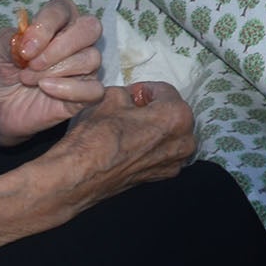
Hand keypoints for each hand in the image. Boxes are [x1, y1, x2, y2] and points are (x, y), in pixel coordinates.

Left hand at [0, 0, 104, 143]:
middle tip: (32, 63)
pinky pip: (95, 89)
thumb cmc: (2, 69)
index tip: (25, 49)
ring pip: (91, 59)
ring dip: (56, 70)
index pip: (64, 9)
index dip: (46, 25)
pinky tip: (46, 89)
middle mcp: (77, 41)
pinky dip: (70, 89)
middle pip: (90, 28)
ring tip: (29, 79)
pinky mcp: (85, 94)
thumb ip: (13, 38)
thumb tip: (29, 41)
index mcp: (58, 22)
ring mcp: (84, 68)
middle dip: (60, 46)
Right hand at [33, 79, 197, 216]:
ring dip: (154, 127)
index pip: (165, 91)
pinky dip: (151, 145)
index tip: (132, 92)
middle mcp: (184, 141)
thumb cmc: (98, 136)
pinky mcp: (162, 176)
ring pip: (169, 134)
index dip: (145, 89)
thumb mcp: (111, 97)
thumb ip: (130, 93)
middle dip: (153, 108)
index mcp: (176, 116)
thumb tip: (130, 97)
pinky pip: (162, 152)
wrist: (80, 175)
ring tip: (130, 126)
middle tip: (131, 107)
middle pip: (173, 114)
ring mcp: (174, 162)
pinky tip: (131, 143)